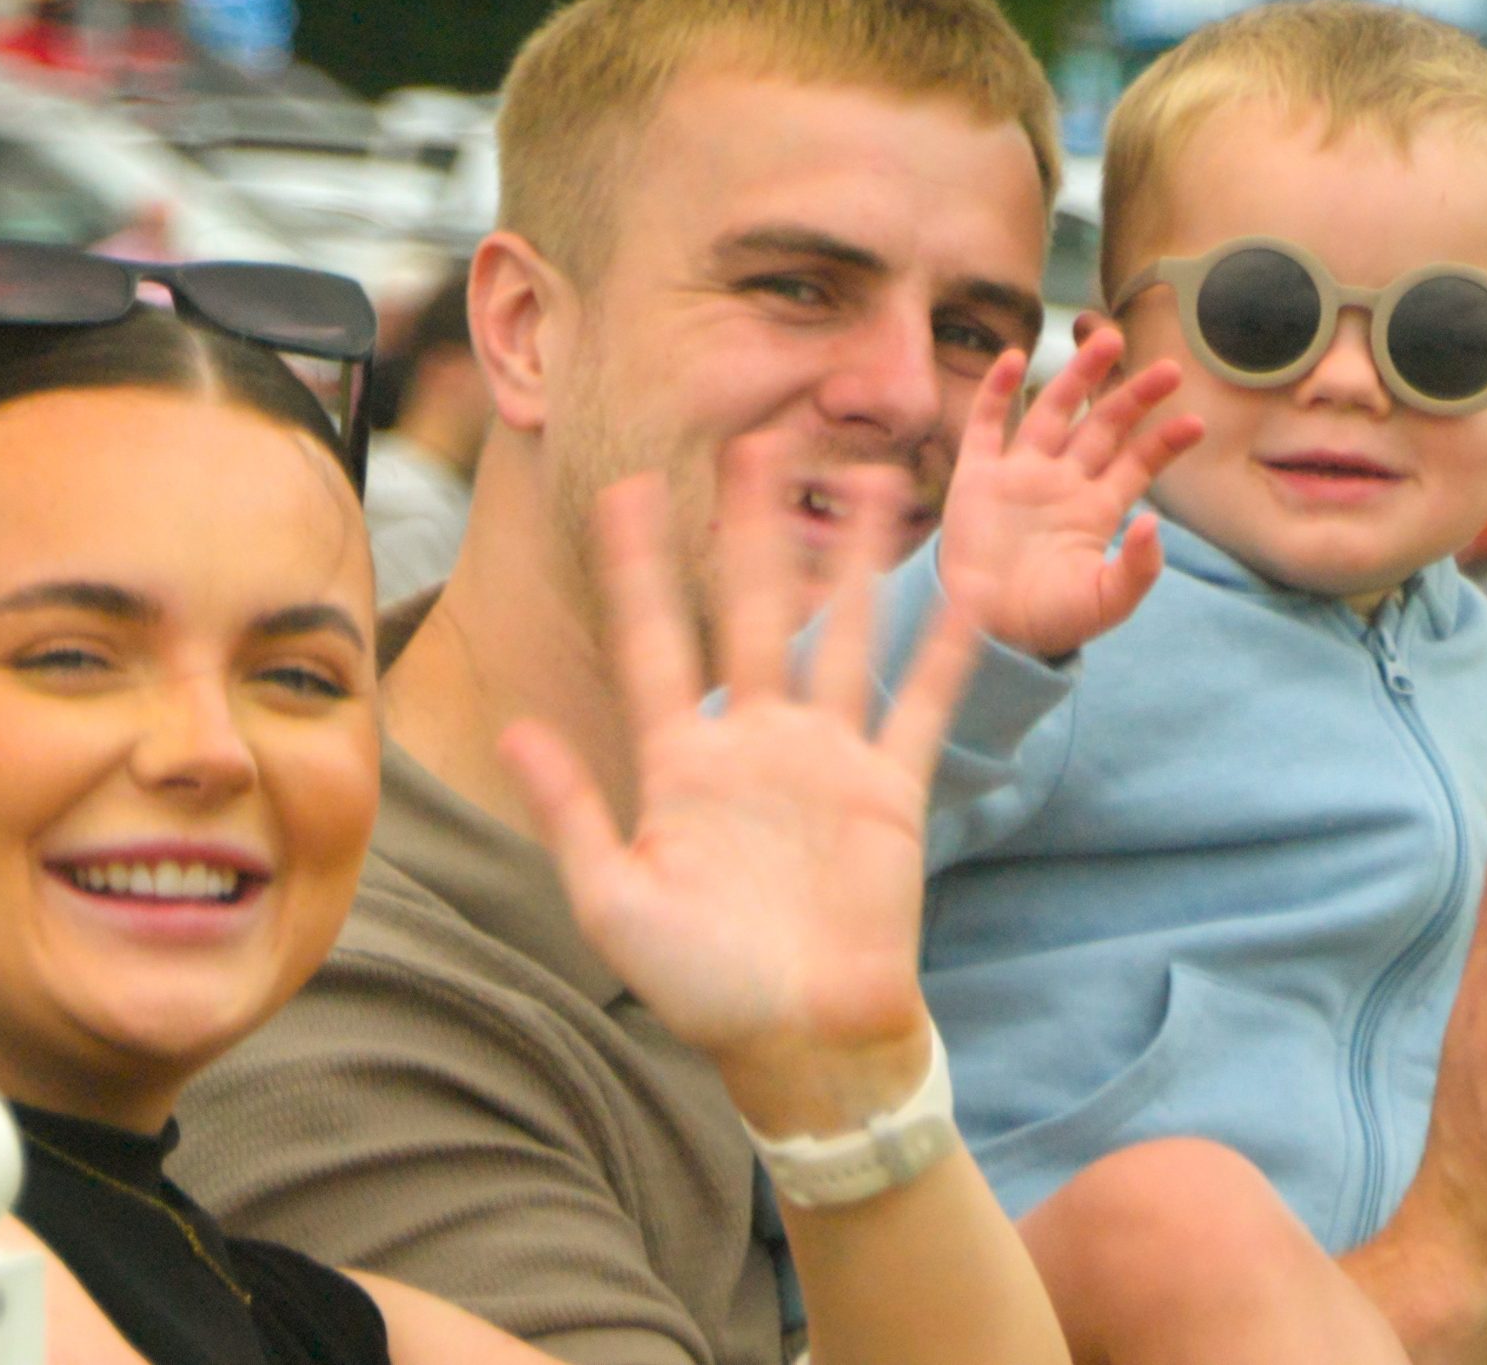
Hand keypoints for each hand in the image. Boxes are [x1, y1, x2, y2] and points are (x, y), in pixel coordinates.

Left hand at [501, 436, 979, 1135]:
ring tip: (868, 481)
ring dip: (856, 560)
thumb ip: (571, 812)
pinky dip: (946, 644)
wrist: (802, 1043)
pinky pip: (922, 701)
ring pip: (844, 633)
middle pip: (753, 610)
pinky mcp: (890, 788)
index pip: (654, 643)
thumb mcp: (613, 900)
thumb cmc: (701, 984)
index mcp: (680, 762)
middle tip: (756, 445)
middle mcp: (754, 742)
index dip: (638, 571)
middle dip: (752, 530)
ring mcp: (826, 759)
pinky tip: (968, 582)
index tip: (623, 495)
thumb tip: (518, 728)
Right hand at [936, 329, 1202, 660]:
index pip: (1138, 464)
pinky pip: (987, 424)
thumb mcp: (1106, 603)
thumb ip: (1137, 569)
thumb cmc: (1048, 623)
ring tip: (1107, 338)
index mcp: (1096, 511)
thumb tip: (1156, 522)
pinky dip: (997, 391)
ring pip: (1053, 412)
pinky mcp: (977, 477)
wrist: (986, 633)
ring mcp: (1019, 475)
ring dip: (1078, 376)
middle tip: (1169, 367)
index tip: (1195, 422)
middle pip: (1103, 427)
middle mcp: (1061, 483)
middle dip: (1134, 396)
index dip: (1164, 442)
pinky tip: (1015, 358)